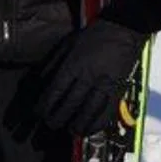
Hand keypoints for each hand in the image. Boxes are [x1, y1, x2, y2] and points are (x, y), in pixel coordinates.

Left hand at [25, 20, 145, 136]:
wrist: (121, 30)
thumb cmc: (92, 36)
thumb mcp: (67, 44)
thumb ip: (53, 63)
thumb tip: (40, 80)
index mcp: (73, 65)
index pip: (56, 90)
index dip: (45, 105)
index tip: (39, 114)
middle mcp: (87, 76)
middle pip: (71, 103)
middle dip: (59, 118)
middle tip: (51, 125)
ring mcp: (104, 83)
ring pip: (89, 110)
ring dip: (79, 124)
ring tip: (71, 131)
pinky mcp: (118, 88)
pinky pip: (108, 109)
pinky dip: (99, 122)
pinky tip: (91, 128)